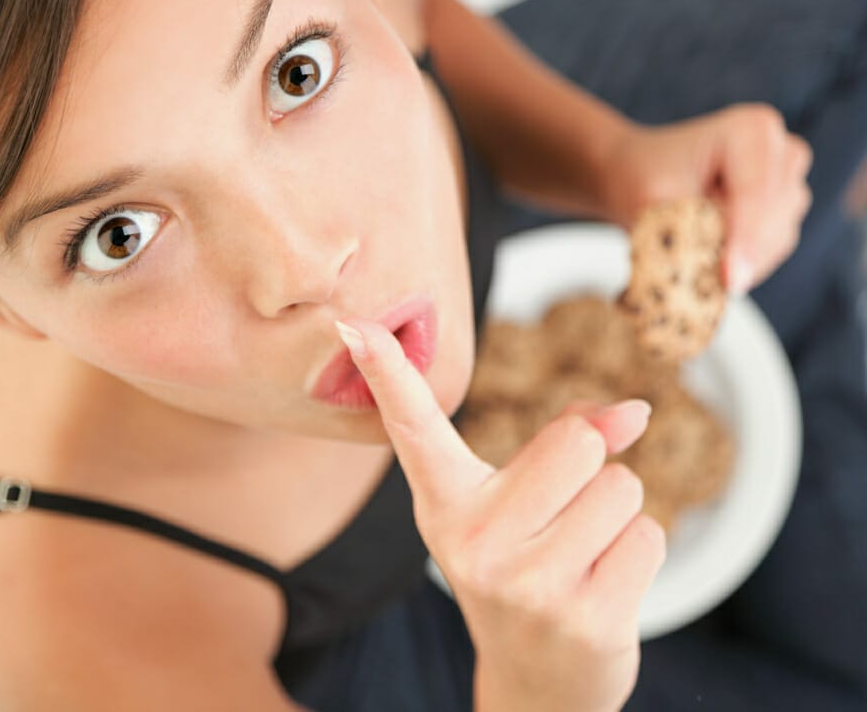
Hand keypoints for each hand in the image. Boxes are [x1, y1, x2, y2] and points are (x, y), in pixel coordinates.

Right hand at [335, 320, 665, 711]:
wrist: (537, 683)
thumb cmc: (525, 568)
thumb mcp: (520, 504)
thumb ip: (565, 440)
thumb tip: (636, 411)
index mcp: (447, 503)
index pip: (413, 426)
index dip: (386, 372)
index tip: (351, 323)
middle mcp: (473, 542)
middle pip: (578, 442)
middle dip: (593, 468)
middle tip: (564, 519)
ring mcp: (525, 585)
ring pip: (622, 487)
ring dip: (618, 514)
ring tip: (582, 556)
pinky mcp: (582, 619)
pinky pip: (647, 536)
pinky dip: (638, 552)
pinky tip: (602, 586)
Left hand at [604, 104, 812, 293]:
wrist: (639, 170)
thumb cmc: (643, 176)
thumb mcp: (652, 200)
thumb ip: (687, 233)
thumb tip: (714, 278)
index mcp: (750, 130)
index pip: (755, 193)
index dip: (744, 239)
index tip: (729, 280)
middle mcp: (780, 149)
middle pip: (774, 217)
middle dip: (741, 253)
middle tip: (700, 277)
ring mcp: (788, 179)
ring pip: (779, 237)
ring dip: (741, 260)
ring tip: (694, 256)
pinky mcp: (785, 208)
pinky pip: (774, 249)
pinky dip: (744, 263)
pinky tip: (711, 262)